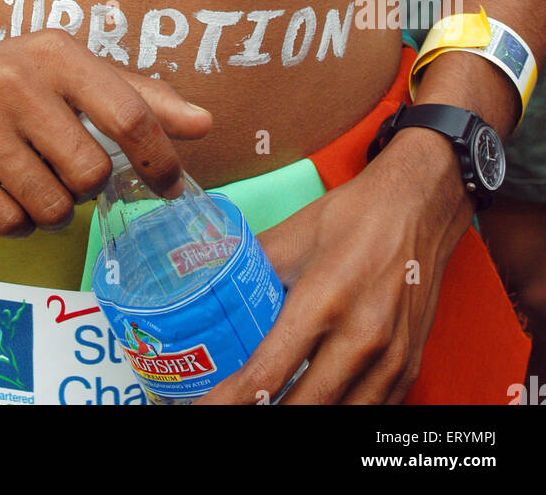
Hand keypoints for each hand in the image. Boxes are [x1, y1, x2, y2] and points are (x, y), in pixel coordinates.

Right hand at [0, 21, 211, 237]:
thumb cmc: (9, 73)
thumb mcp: (69, 66)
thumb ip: (138, 94)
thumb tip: (204, 124)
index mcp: (55, 54)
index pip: (128, 113)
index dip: (159, 158)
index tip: (170, 183)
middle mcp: (14, 83)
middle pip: (90, 173)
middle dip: (88, 185)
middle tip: (70, 170)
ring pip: (50, 206)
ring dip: (52, 207)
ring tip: (34, 178)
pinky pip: (7, 222)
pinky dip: (16, 219)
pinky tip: (4, 190)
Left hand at [194, 128, 473, 404]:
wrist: (418, 206)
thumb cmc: (353, 217)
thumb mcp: (292, 235)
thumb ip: (250, 268)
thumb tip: (210, 287)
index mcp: (322, 299)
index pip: (268, 372)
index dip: (230, 400)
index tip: (204, 409)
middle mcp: (361, 336)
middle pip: (304, 407)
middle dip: (264, 417)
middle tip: (235, 411)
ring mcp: (391, 358)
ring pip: (341, 418)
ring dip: (302, 416)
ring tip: (272, 408)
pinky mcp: (409, 367)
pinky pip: (370, 413)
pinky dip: (339, 413)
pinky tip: (314, 404)